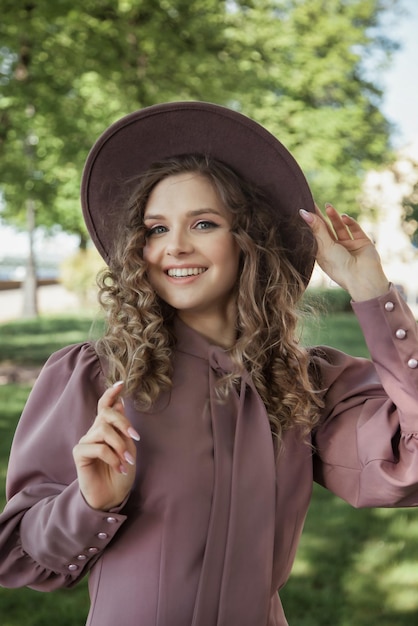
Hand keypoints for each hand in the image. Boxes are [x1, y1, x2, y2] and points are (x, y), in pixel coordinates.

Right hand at [73, 382, 139, 510]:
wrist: (112, 497)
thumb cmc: (122, 472)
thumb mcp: (128, 447)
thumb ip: (123, 428)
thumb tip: (120, 403)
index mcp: (106, 428)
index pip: (105, 406)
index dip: (110, 393)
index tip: (121, 384)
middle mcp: (94, 432)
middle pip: (105, 414)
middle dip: (123, 422)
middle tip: (136, 437)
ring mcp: (86, 441)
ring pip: (103, 430)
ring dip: (120, 445)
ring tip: (128, 460)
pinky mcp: (79, 454)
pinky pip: (98, 448)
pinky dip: (112, 457)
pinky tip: (120, 468)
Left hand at [300, 203, 388, 300]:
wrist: (362, 277)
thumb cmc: (339, 266)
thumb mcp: (325, 246)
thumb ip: (316, 228)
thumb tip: (303, 212)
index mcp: (323, 254)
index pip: (315, 235)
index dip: (310, 223)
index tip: (303, 208)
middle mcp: (336, 249)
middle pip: (327, 229)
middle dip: (321, 217)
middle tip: (313, 202)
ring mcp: (349, 245)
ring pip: (340, 227)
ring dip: (334, 217)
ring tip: (328, 207)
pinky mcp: (362, 242)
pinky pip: (354, 229)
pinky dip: (349, 222)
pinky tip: (344, 217)